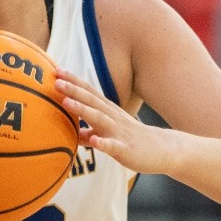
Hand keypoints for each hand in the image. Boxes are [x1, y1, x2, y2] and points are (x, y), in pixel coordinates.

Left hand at [54, 70, 178, 175]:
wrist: (165, 151)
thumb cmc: (132, 141)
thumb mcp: (109, 134)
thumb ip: (88, 133)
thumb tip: (70, 133)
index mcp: (108, 112)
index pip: (89, 93)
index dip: (73, 82)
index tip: (56, 70)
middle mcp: (113, 118)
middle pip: (92, 101)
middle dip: (73, 90)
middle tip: (56, 80)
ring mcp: (120, 133)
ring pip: (100, 119)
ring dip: (83, 110)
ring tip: (66, 103)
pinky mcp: (126, 149)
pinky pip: (113, 146)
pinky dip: (103, 143)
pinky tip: (93, 141)